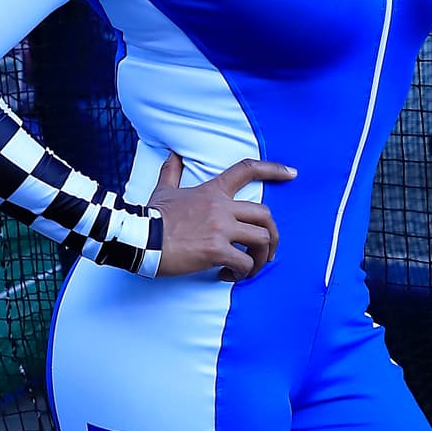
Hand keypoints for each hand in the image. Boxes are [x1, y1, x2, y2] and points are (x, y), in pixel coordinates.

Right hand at [147, 150, 296, 280]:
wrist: (139, 238)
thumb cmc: (152, 216)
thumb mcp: (163, 189)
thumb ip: (171, 172)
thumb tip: (172, 155)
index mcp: (212, 191)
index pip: (247, 170)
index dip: (273, 170)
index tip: (292, 173)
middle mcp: (221, 207)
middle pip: (265, 215)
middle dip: (273, 235)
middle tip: (268, 251)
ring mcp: (220, 228)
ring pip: (262, 240)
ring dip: (261, 258)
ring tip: (249, 269)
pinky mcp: (216, 250)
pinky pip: (244, 262)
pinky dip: (242, 273)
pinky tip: (228, 275)